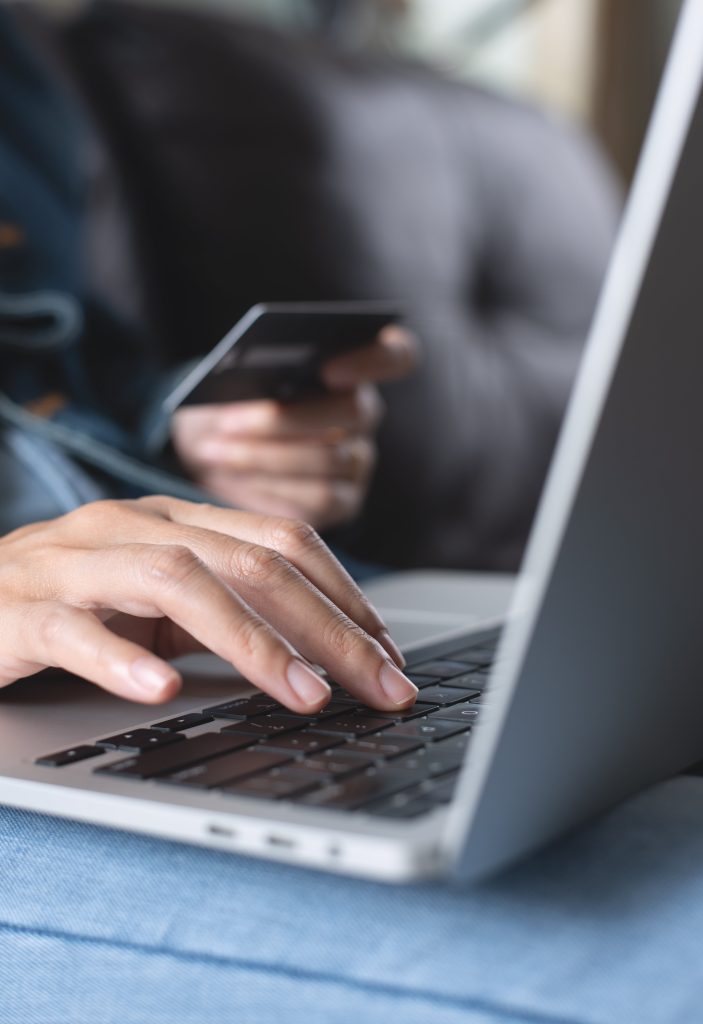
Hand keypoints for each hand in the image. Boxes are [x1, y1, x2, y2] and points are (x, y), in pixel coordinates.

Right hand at [0, 496, 416, 711]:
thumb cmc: (66, 604)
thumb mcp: (156, 605)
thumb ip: (222, 614)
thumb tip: (317, 653)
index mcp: (173, 521)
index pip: (280, 541)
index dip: (345, 594)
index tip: (390, 653)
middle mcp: (132, 527)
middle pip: (249, 561)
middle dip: (328, 627)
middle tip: (381, 686)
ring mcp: (74, 562)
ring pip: (175, 581)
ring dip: (250, 641)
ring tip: (304, 695)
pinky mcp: (19, 609)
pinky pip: (74, 628)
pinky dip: (120, 658)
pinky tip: (162, 692)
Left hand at [170, 325, 417, 528]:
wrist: (215, 448)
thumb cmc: (230, 402)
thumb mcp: (231, 380)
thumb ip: (253, 371)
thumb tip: (249, 382)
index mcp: (354, 365)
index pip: (397, 354)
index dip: (371, 360)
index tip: (328, 369)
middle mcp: (365, 412)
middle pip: (352, 410)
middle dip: (286, 417)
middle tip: (229, 420)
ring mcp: (359, 460)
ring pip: (328, 458)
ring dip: (263, 455)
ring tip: (214, 449)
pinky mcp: (344, 502)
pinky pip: (319, 498)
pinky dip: (269, 486)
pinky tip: (230, 476)